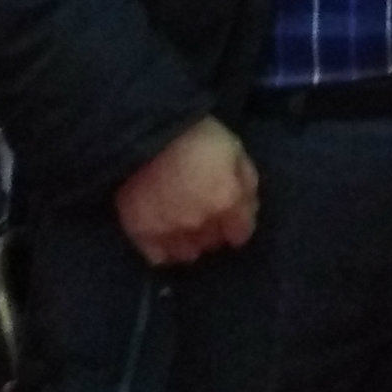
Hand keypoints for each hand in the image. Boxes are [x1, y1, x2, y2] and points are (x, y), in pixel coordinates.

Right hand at [113, 117, 257, 266]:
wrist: (146, 133)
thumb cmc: (197, 136)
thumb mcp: (235, 150)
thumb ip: (246, 182)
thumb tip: (249, 210)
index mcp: (226, 202)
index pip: (241, 234)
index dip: (239, 226)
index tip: (233, 218)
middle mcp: (200, 223)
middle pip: (214, 243)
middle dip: (216, 231)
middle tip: (207, 216)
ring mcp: (169, 231)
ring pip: (188, 254)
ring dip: (191, 243)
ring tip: (186, 226)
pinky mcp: (141, 233)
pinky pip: (158, 258)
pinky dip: (164, 250)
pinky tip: (165, 234)